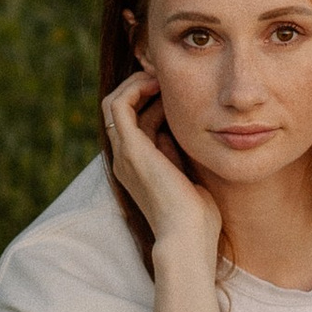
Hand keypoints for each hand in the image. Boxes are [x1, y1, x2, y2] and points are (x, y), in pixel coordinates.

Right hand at [101, 63, 220, 262]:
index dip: (150, 101)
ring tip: (163, 76)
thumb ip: (178, 152)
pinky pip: (119, 105)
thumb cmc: (196, 215)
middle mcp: (125, 159)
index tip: (174, 89)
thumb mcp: (187, 174)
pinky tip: (157, 83)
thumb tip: (181, 126)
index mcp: (137, 167)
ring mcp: (124, 153)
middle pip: (123, 109)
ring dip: (137, 82)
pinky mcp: (130, 149)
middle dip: (142, 87)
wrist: (187, 236)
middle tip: (167, 76)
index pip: (135, 122)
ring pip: (116, 102)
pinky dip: (134, 87)